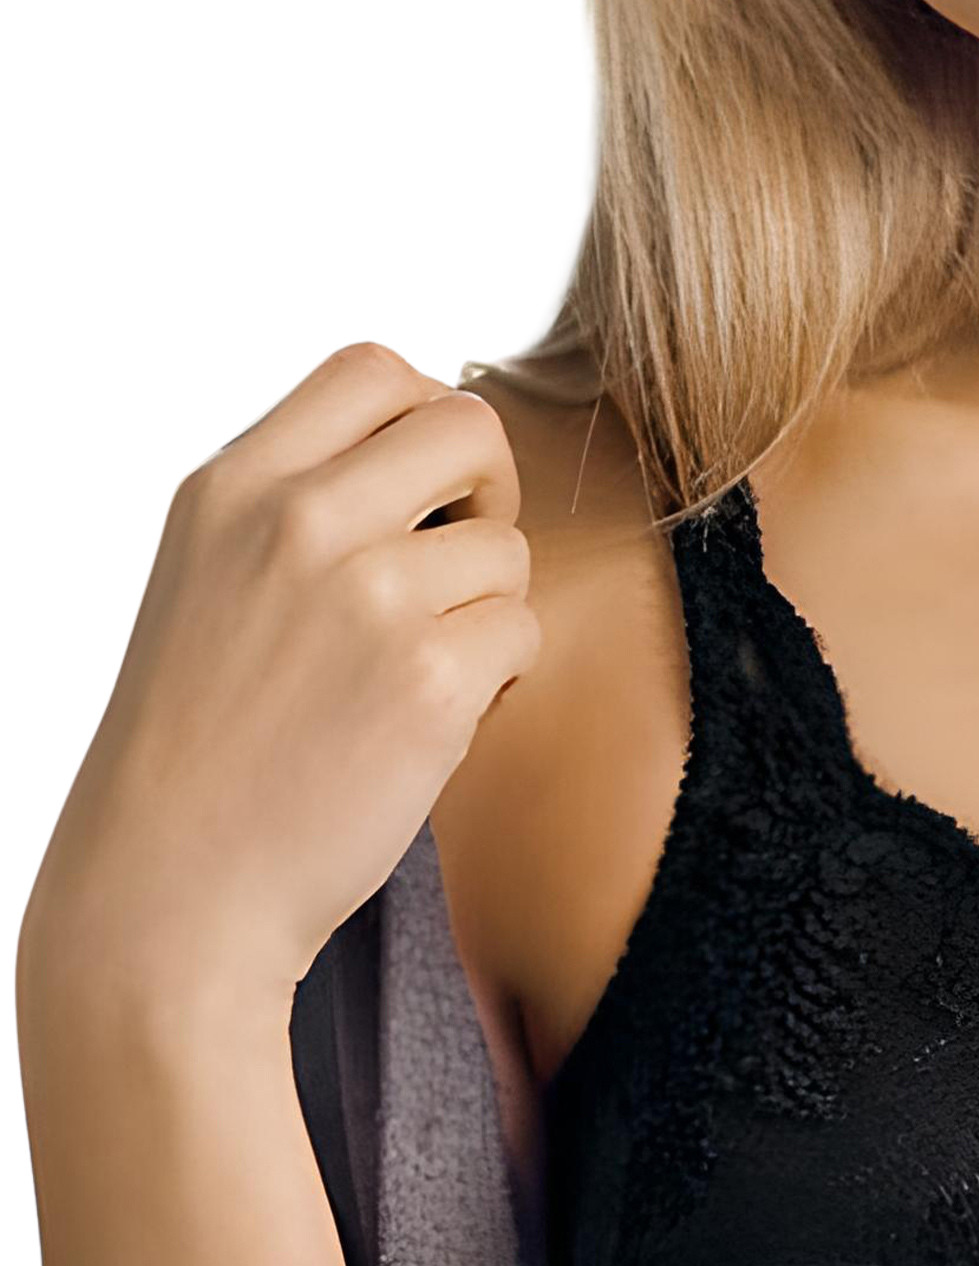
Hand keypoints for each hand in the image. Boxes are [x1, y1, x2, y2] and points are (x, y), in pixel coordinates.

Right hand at [23, 342, 539, 1021]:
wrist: (167, 898)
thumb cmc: (202, 748)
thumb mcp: (210, 581)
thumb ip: (298, 506)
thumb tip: (434, 444)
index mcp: (230, 487)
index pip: (374, 367)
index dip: (427, 420)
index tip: (422, 495)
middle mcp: (295, 521)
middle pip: (469, 424)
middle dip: (491, 492)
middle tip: (458, 569)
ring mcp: (364, 595)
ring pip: (508, 548)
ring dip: (491, 610)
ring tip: (423, 674)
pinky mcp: (428, 677)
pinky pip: (524, 633)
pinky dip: (503, 680)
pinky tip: (438, 723)